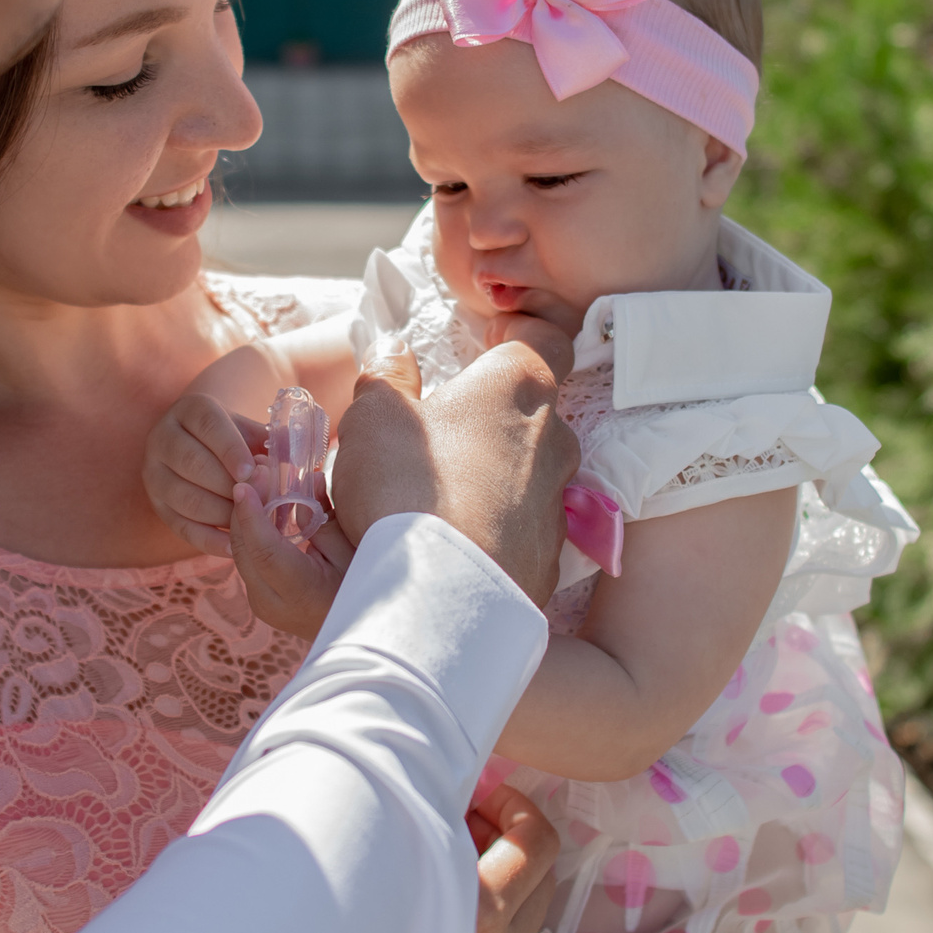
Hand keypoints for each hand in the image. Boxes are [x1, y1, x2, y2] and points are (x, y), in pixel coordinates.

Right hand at [144, 391, 264, 556]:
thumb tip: (301, 463)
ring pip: (183, 497)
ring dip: (220, 513)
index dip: (230, 449)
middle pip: (191, 461)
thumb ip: (276, 444)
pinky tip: (233, 546)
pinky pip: (179, 526)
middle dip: (227, 485)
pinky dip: (208, 540)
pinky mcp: (156, 503)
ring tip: (248, 521)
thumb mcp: (252, 433)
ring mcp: (154, 472)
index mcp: (191, 410)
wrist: (203, 448)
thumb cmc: (236, 442)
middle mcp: (163, 437)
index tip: (251, 471)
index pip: (208, 425)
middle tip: (255, 500)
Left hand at [227, 473, 353, 637]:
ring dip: (248, 516)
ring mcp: (261, 602)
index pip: (264, 550)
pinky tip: (266, 504)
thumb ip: (324, 517)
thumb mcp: (351, 550)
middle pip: (244, 548)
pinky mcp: (259, 596)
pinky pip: (248, 558)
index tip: (244, 485)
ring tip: (263, 480)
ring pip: (242, 551)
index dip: (251, 514)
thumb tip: (308, 479)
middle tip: (259, 470)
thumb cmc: (366, 587)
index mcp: (299, 593)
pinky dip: (253, 530)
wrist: (361, 631)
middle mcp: (271, 602)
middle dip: (246, 506)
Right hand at [330, 329, 579, 605]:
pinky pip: (523, 528)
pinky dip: (496, 526)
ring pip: (531, 472)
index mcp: (518, 386)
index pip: (545, 340)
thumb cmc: (407, 487)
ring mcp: (557, 503)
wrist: (439, 597)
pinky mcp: (549, 559)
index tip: (491, 341)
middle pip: (534, 410)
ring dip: (495, 472)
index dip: (520, 335)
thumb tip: (394, 349)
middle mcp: (554, 439)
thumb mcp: (375, 415)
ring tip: (442, 493)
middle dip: (496, 413)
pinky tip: (455, 541)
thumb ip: (387, 375)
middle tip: (446, 428)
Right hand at [404, 782, 560, 932]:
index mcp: (477, 916)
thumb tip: (451, 804)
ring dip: (497, 888)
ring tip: (439, 874)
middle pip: (542, 880)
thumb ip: (420, 828)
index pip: (540, 845)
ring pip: (523, 923)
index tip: (486, 796)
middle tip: (459, 825)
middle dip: (507, 842)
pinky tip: (434, 924)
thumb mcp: (375, 864)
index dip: (517, 808)